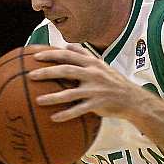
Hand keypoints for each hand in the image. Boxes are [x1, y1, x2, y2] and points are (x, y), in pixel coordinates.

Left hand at [29, 44, 150, 122]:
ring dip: (53, 97)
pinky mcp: (98, 104)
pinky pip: (79, 110)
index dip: (51, 54)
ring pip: (70, 93)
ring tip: (38, 100)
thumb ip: (84, 54)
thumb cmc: (113, 81)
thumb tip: (67, 45)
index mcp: (92, 63)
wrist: (133, 99)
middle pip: (66, 70)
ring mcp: (95, 90)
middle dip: (47, 72)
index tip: (35, 56)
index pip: (68, 55)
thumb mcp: (101, 64)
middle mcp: (93, 74)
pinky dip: (66, 114)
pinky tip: (54, 118)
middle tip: (31, 75)